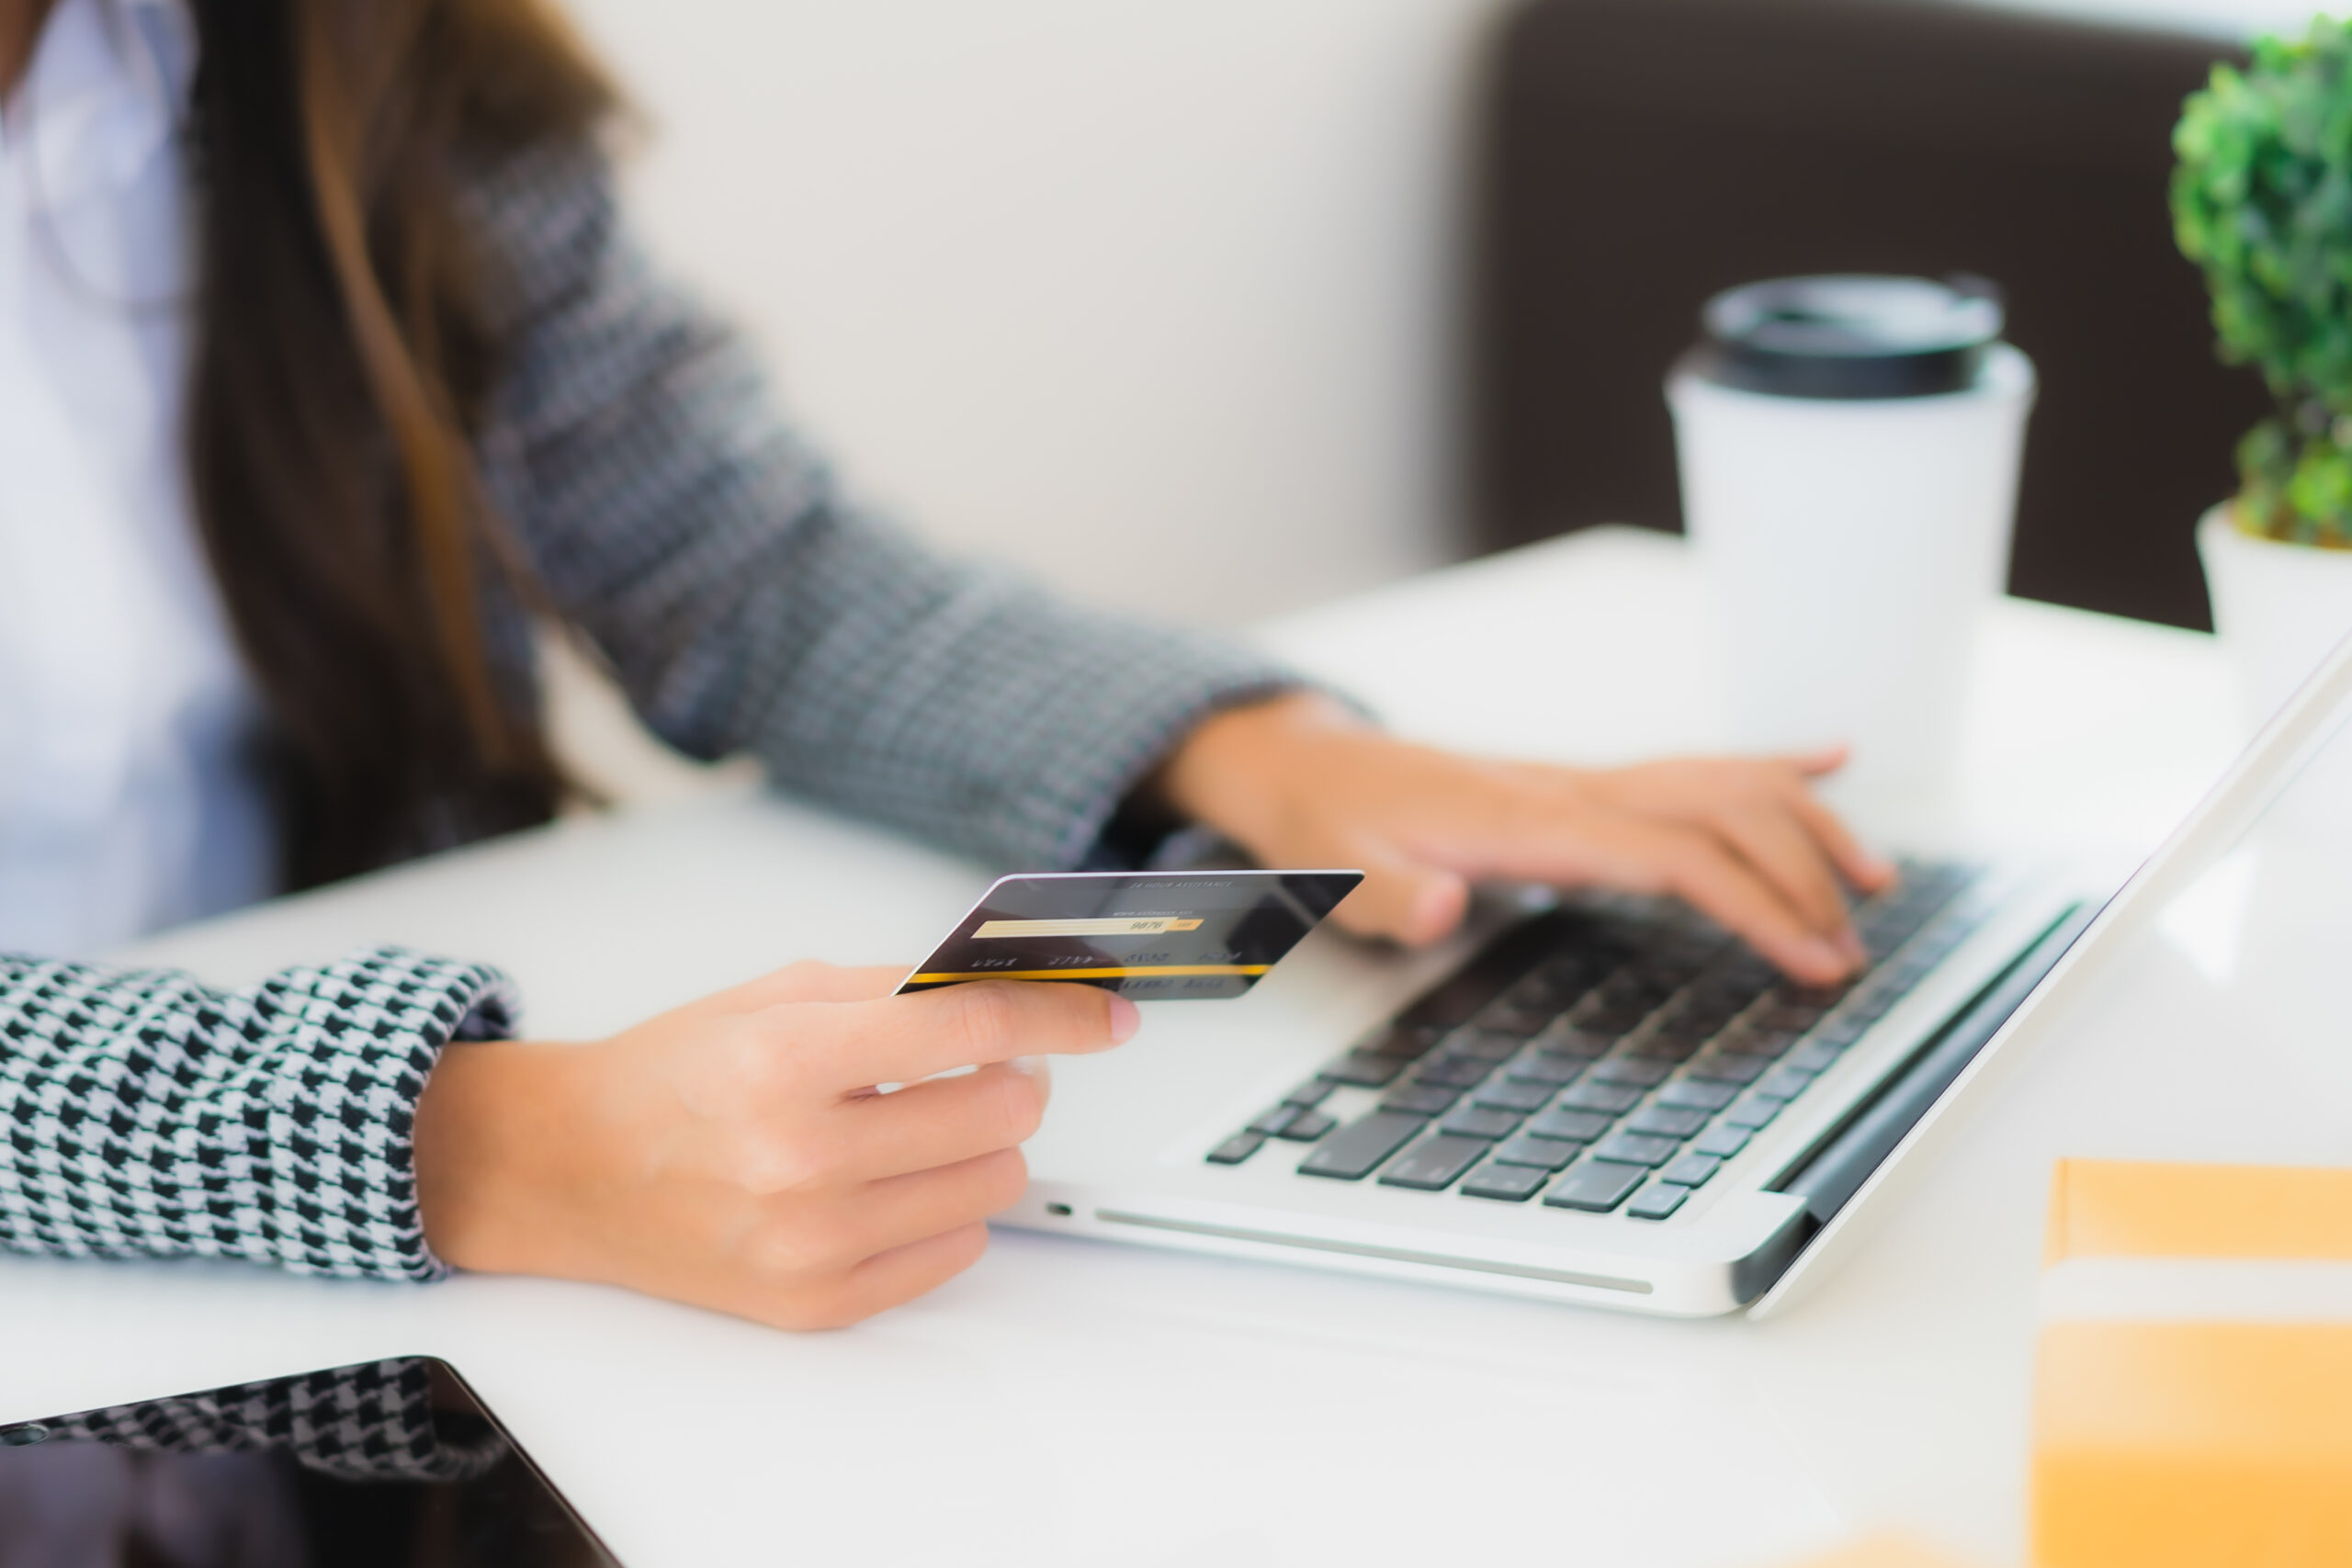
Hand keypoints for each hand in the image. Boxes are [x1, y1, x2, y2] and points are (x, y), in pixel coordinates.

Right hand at [414, 963, 1136, 1328]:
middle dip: (1015, 1077)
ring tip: (924, 1123)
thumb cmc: (669, 1077)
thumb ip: (892, 991)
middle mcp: (800, 1159)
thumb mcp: (772, 996)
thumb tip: (1004, 992)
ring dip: (982, 1144)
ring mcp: (810, 1243)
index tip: (1105, 1012)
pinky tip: (899, 1179)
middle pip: (1000, 1113)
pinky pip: (954, 1253)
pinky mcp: (815, 1303)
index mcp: (786, 1062)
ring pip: (992, 1186)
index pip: (969, 1028)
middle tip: (986, 1063)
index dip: (1057, 1013)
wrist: (568, 1171)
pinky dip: (950, 1209)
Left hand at [1152, 693, 1893, 983]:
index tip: (1815, 958)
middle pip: (1719, 813)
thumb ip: (1389, 897)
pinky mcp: (1582, 784)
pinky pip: (1691, 763)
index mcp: (1528, 822)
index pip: (1672, 857)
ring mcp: (1583, 780)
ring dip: (1804, 821)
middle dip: (1800, 877)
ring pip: (1721, 781)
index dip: (1754, 903)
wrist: (1306, 769)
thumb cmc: (1324, 831)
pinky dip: (1769, 762)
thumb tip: (1450, 902)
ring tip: (1874, 878)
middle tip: (1851, 953)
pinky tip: (1831, 760)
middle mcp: (1572, 789)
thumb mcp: (1331, 877)